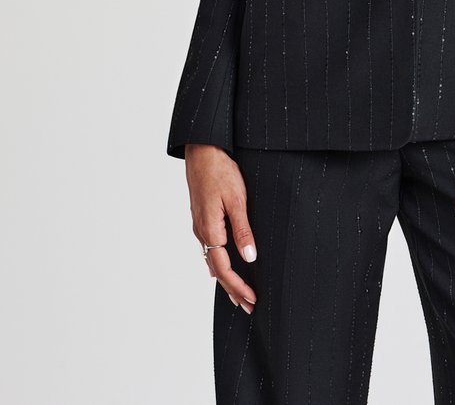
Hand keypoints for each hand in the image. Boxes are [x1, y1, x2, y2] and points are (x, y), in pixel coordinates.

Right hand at [184, 144, 257, 312]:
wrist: (202, 150)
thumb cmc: (220, 171)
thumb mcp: (237, 199)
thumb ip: (243, 229)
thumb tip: (249, 258)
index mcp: (210, 230)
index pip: (224, 269)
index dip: (237, 287)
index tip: (252, 300)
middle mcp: (202, 232)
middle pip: (216, 270)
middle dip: (232, 290)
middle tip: (248, 307)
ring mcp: (200, 226)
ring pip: (212, 260)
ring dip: (226, 279)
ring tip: (239, 294)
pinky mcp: (202, 218)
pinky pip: (210, 248)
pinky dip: (219, 263)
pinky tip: (224, 267)